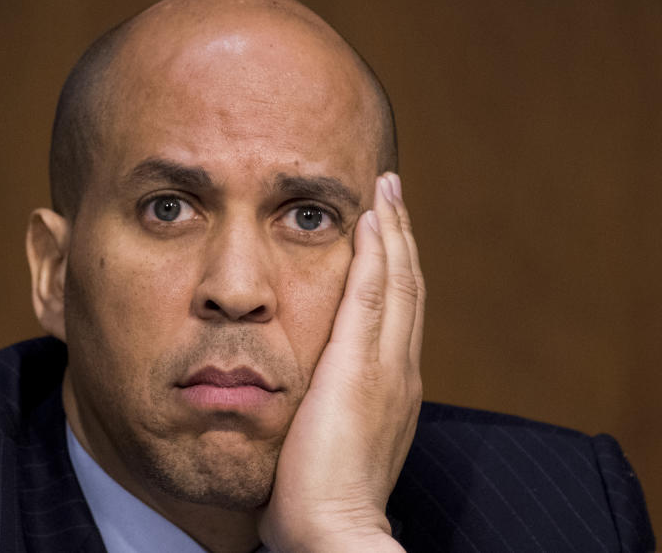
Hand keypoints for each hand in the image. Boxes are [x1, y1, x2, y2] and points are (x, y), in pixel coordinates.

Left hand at [259, 173, 423, 551]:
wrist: (334, 530)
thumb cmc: (319, 498)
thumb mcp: (327, 442)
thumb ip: (326, 412)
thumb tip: (303, 402)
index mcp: (392, 387)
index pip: (398, 314)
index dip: (395, 270)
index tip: (386, 236)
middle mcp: (400, 370)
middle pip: (407, 287)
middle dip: (401, 238)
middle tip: (394, 194)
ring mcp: (388, 366)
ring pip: (399, 281)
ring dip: (393, 231)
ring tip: (387, 191)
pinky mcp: (362, 365)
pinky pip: (374, 293)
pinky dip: (377, 252)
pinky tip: (371, 219)